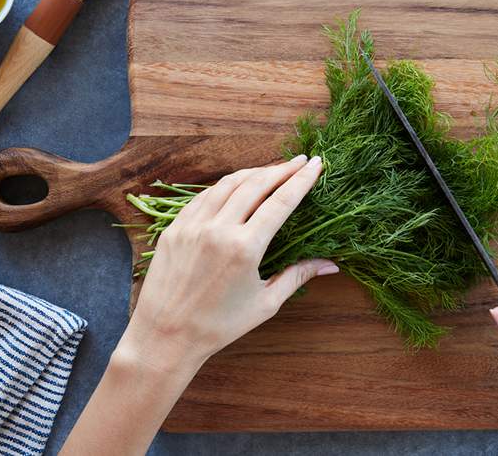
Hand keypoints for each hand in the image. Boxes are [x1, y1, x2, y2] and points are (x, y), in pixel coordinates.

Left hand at [63, 155, 336, 455]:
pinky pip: (204, 197)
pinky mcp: (174, 228)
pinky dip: (225, 186)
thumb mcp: (265, 304)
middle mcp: (218, 229)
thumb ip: (298, 276)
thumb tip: (332, 265)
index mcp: (244, 248)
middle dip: (281, 169)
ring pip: (228, 184)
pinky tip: (237, 185)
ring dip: (254, 173)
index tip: (316, 164)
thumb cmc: (219, 326)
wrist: (165, 336)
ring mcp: (193, 225)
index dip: (301, 180)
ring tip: (272, 169)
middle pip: (256, 185)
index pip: (280, 202)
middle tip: (300, 160)